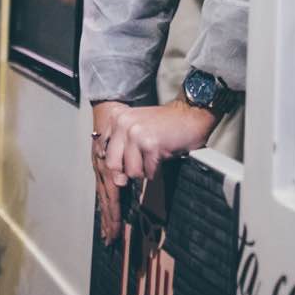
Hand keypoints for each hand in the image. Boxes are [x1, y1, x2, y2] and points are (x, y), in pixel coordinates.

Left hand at [93, 99, 218, 242]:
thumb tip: (115, 177)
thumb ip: (121, 146)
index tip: (115, 180)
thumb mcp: (137, 128)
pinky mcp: (150, 144)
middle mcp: (123, 124)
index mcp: (117, 119)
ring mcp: (136, 134)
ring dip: (144, 170)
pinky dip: (156, 170)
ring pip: (131, 171)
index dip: (111, 169)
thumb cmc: (165, 124)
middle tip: (141, 167)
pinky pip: (148, 171)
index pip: (104, 152)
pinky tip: (162, 156)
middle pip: (113, 165)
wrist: (190, 114)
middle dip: (126, 172)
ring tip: (153, 158)